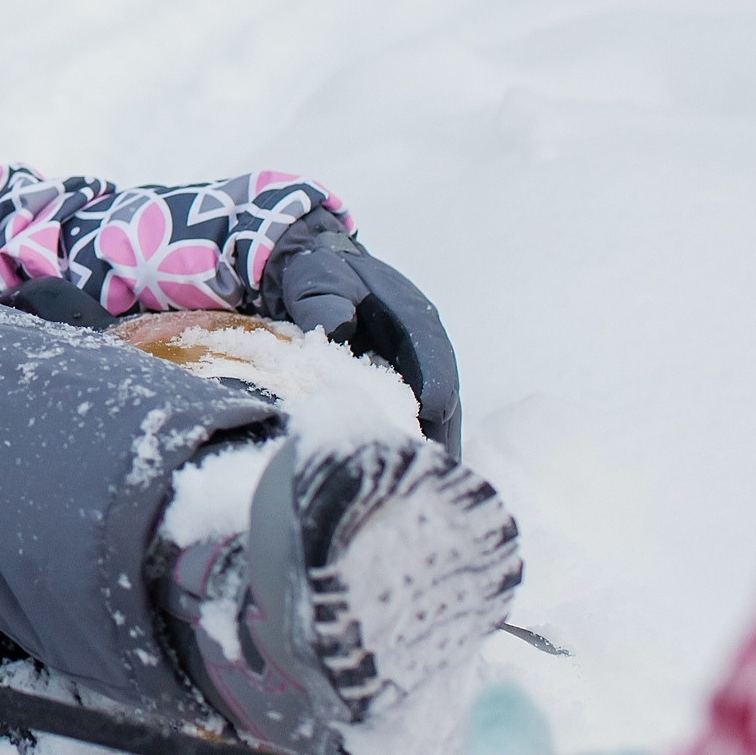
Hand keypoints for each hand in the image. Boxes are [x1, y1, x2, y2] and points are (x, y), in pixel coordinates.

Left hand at [262, 211, 461, 453]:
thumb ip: (321, 297)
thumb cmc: (315, 274)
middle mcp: (423, 345)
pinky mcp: (399, 386)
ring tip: (423, 483)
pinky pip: (412, 418)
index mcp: (410, 314)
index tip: (428, 415)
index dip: (433, 384)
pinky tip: (401, 473)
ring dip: (430, 446)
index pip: (432, 353)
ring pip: (435, 414)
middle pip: (444, 394)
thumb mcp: (313, 276)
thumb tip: (335, 326)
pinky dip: (410, 442)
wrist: (311, 271)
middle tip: (433, 471)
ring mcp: (415, 368)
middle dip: (440, 432)